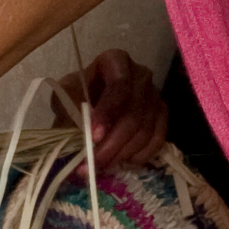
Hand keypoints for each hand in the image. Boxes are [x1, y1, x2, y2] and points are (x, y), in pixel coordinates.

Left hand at [51, 50, 166, 172]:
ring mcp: (154, 95)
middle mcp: (141, 74)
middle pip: (133, 112)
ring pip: (145, 129)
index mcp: (116, 60)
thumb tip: (87, 131)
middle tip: (93, 163)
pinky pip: (158, 139)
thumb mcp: (66, 96)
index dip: (108, 112)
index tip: (93, 136)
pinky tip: (123, 163)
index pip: (119, 84)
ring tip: (101, 167)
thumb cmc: (76, 95)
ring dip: (123, 154)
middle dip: (113, 143)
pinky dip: (140, 155)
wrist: (87, 101)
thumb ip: (74, 108)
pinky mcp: (161, 114)